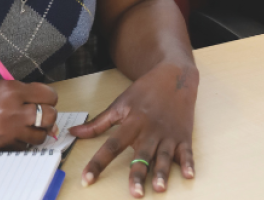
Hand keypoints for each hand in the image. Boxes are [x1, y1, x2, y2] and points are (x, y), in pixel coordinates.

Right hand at [0, 80, 58, 148]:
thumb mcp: (2, 87)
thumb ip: (26, 93)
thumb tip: (50, 105)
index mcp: (12, 90)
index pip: (49, 95)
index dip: (50, 98)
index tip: (45, 100)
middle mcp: (12, 109)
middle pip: (50, 115)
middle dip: (49, 115)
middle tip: (42, 114)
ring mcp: (8, 129)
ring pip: (41, 134)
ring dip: (39, 131)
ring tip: (30, 126)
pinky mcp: (3, 144)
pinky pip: (26, 146)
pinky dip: (25, 141)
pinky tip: (17, 134)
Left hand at [70, 62, 197, 197]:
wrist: (175, 76)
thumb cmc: (146, 90)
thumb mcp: (120, 103)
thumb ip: (98, 122)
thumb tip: (74, 132)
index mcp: (132, 122)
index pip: (112, 145)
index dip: (98, 162)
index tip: (87, 179)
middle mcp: (150, 130)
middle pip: (142, 155)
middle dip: (138, 174)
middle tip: (135, 193)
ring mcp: (168, 134)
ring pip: (164, 157)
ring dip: (162, 173)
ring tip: (160, 188)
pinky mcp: (183, 136)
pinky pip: (186, 152)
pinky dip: (189, 163)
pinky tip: (190, 175)